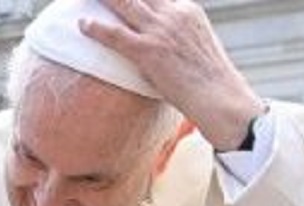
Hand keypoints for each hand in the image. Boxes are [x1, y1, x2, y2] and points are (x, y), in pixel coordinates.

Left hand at [81, 0, 263, 150]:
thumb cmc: (210, 81)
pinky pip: (115, 34)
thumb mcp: (197, 46)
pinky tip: (82, 24)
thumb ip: (178, 36)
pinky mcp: (149, 51)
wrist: (220, 97)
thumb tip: (163, 45)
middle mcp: (173, 13)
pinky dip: (96, 28)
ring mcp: (160, 31)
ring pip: (124, 3)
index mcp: (187, 10)